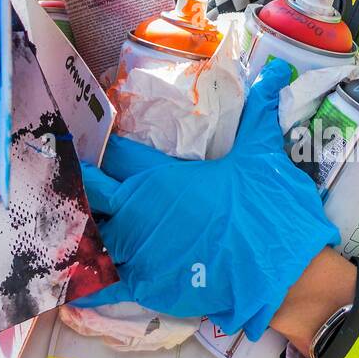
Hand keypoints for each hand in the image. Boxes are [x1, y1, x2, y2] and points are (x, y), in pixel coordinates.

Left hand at [78, 58, 339, 338]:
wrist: (286, 271)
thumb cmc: (269, 210)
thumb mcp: (264, 153)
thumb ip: (260, 110)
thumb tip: (276, 70)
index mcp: (159, 177)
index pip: (115, 154)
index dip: (103, 146)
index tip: (86, 135)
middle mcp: (138, 213)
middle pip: (94, 192)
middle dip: (85, 182)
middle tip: (74, 173)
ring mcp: (138, 252)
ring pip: (96, 234)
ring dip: (90, 224)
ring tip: (78, 216)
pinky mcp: (146, 286)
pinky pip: (105, 282)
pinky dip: (88, 276)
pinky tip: (72, 273)